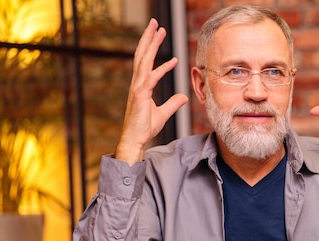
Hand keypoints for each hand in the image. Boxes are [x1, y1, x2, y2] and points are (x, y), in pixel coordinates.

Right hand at [116, 18, 188, 164]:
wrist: (135, 139)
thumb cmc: (145, 128)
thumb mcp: (163, 113)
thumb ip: (173, 103)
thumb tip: (183, 96)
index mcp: (141, 85)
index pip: (145, 61)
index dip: (150, 46)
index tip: (157, 34)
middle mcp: (137, 83)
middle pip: (142, 55)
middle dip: (148, 38)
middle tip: (155, 22)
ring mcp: (138, 88)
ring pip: (144, 61)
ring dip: (152, 44)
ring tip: (159, 30)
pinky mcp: (141, 96)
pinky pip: (152, 78)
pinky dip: (163, 69)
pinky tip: (173, 61)